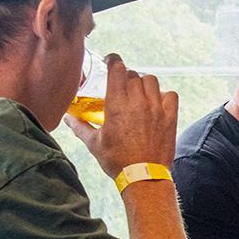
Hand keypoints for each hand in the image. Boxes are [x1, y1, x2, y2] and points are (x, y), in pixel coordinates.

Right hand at [67, 55, 179, 178]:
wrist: (144, 177)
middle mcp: (137, 101)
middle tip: (121, 88)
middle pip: (133, 74)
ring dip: (144, 83)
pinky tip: (157, 103)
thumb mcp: (94, 143)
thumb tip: (68, 119)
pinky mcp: (170, 117)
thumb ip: (80, 126)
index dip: (114, 60)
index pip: (117, 68)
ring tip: (139, 94)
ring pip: (151, 81)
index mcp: (116, 104)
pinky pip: (170, 95)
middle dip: (126, 77)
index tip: (111, 61)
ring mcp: (156, 108)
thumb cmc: (117, 161)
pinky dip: (164, 95)